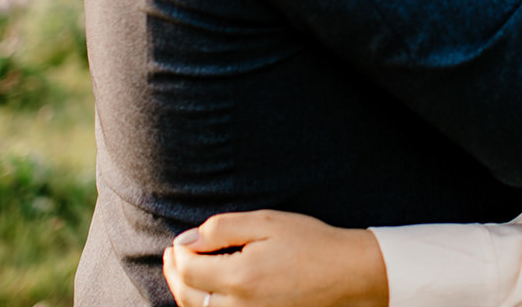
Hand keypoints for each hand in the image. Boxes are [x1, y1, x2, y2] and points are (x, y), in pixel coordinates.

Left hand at [163, 210, 387, 306]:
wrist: (347, 274)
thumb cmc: (310, 243)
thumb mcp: (267, 222)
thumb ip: (221, 229)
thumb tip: (186, 241)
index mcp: (240, 277)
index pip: (186, 269)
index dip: (178, 252)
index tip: (181, 240)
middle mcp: (240, 306)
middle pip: (186, 295)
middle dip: (174, 272)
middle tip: (174, 253)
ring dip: (184, 291)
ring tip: (185, 270)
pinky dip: (204, 305)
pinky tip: (207, 290)